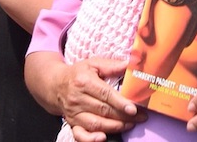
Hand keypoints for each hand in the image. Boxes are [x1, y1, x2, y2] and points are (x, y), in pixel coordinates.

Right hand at [25, 54, 145, 140]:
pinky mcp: (72, 123)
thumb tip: (131, 64)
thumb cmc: (78, 73)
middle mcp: (78, 99)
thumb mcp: (93, 63)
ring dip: (115, 126)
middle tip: (141, 116)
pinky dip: (91, 139)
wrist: (55, 85)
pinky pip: (80, 134)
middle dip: (124, 116)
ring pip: (96, 124)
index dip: (120, 102)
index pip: (105, 94)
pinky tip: (103, 138)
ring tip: (131, 124)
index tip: (133, 109)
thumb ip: (112, 65)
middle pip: (103, 111)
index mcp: (84, 82)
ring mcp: (74, 113)